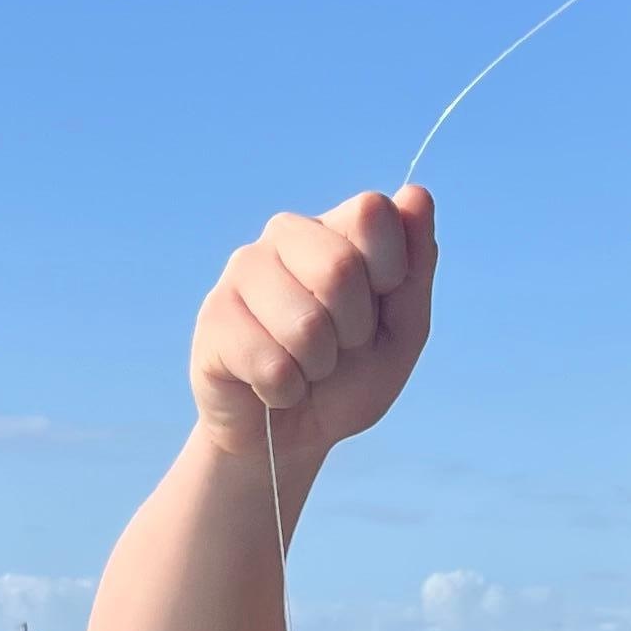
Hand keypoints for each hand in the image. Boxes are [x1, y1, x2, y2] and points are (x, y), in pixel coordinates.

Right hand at [190, 188, 435, 464]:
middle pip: (340, 269)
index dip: (391, 274)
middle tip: (339, 347)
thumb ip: (416, 269)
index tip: (380, 305)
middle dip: (354, 331)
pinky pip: (271, 365)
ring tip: (304, 367)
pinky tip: (272, 385)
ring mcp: (243, 270)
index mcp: (338, 227)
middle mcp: (286, 234)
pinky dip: (285, 391)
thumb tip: (417, 194)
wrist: (290, 436)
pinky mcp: (213, 317)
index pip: (374, 213)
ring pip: (305, 325)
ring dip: (318, 367)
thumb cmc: (348, 379)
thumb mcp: (401, 333)